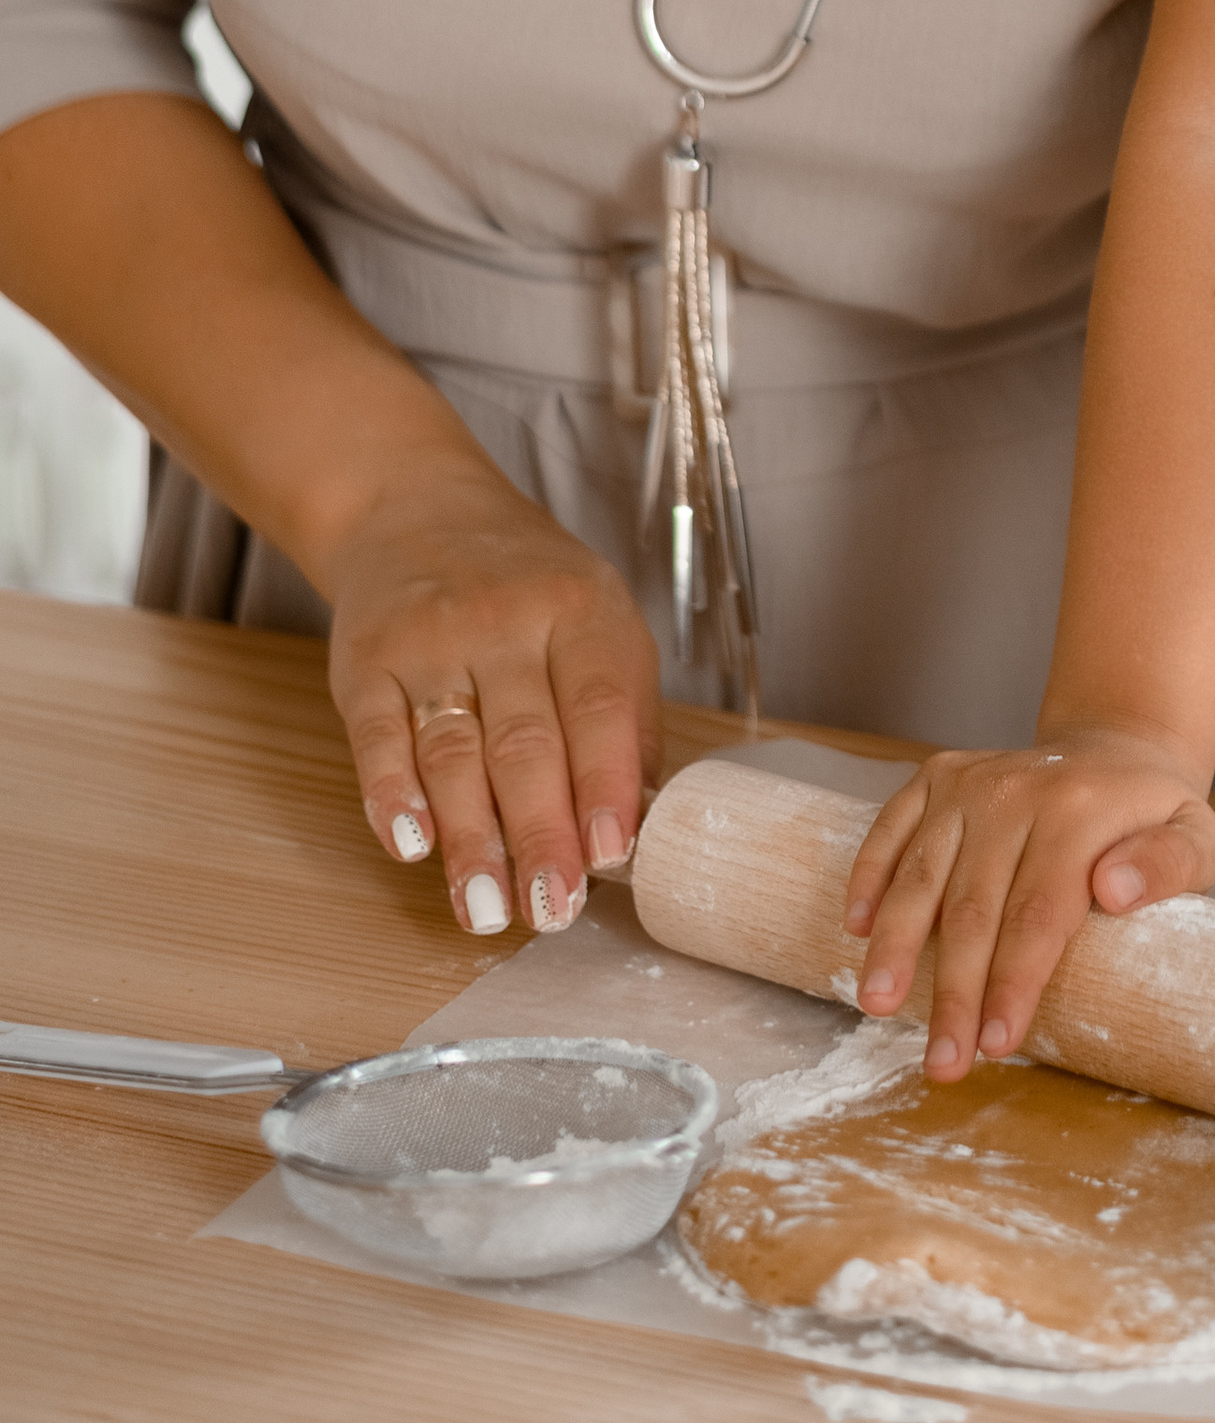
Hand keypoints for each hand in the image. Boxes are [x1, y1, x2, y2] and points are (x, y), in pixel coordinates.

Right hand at [325, 457, 659, 942]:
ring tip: (488, 909)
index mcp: (581, 609)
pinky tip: (411, 846)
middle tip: (552, 911)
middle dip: (541, 836)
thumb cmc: (529, 589)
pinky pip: (378, 737)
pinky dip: (392, 795)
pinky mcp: (366, 663)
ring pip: (453, 752)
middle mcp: (505, 620)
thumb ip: (623, 717)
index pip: (599, 704)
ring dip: (470, 839)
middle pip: (526, 743)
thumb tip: (639, 825)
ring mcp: (430, 640)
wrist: (417, 511)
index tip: (611, 856)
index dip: (605, 783)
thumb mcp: (599, 622)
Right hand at [842, 727, 1214, 1081]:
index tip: (996, 1046)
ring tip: (876, 1005)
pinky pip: (891, 826)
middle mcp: (1016, 792)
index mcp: (1079, 813)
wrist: (1115, 748)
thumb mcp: (1197, 838)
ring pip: (922, 874)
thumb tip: (1115, 892)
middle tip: (941, 1065)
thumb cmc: (1154, 816)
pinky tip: (853, 928)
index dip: (1013, 984)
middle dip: (954, 994)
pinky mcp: (937, 776)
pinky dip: (869, 875)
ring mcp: (971, 781)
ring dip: (895, 944)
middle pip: (975, 907)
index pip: (1037, 914)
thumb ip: (1170, 865)